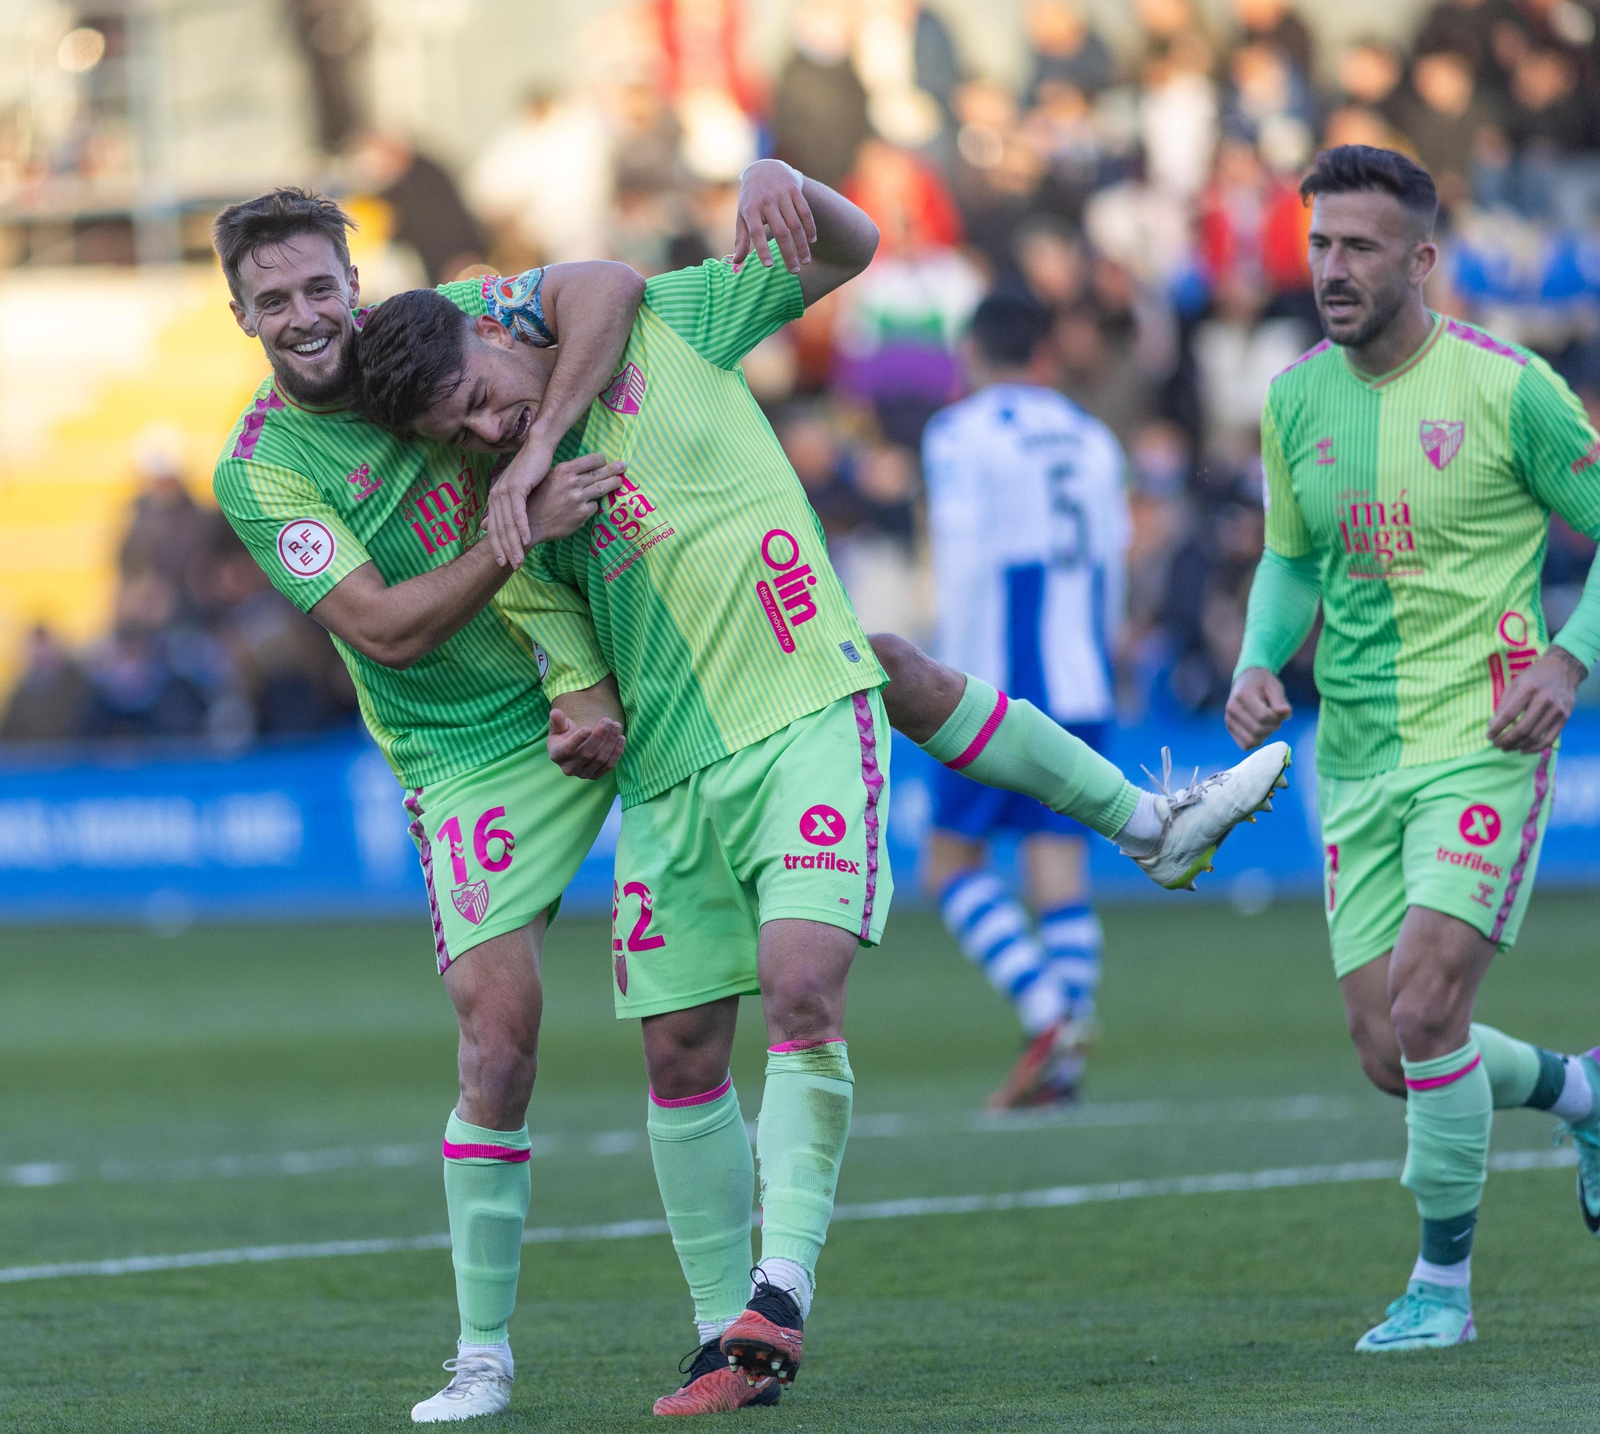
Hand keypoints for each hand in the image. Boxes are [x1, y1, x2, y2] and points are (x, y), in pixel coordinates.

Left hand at [485, 436, 555, 568]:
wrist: (538, 448)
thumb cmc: (532, 471)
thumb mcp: (518, 492)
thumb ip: (507, 510)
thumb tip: (488, 526)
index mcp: (495, 499)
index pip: (494, 529)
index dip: (498, 547)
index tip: (503, 564)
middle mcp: (495, 496)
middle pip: (499, 530)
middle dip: (505, 550)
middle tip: (512, 567)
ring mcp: (504, 491)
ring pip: (507, 524)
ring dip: (513, 544)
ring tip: (520, 559)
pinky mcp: (515, 487)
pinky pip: (518, 512)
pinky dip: (522, 528)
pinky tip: (527, 540)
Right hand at [526, 453, 626, 547]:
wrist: (530, 522)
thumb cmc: (538, 498)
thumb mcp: (549, 478)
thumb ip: (567, 474)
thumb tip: (584, 470)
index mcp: (565, 470)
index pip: (592, 460)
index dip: (601, 460)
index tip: (605, 461)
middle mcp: (573, 482)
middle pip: (601, 473)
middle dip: (614, 469)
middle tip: (623, 466)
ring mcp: (579, 498)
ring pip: (602, 489)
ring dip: (613, 484)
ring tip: (620, 481)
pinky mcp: (582, 514)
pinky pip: (594, 506)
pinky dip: (592, 505)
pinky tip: (587, 506)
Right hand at [548, 704, 624, 778]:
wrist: (574, 746)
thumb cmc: (564, 734)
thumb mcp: (559, 726)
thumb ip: (557, 720)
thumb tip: (555, 712)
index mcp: (556, 755)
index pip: (567, 749)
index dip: (578, 739)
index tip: (588, 728)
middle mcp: (568, 768)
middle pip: (587, 754)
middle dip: (599, 736)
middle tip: (608, 721)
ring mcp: (583, 774)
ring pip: (600, 759)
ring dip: (610, 742)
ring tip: (616, 726)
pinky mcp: (596, 776)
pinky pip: (609, 766)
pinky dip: (617, 752)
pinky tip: (621, 738)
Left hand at [733, 159, 816, 274]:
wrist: (764, 169)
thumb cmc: (751, 200)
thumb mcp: (742, 216)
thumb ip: (741, 239)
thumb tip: (736, 262)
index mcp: (751, 210)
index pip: (756, 233)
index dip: (762, 249)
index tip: (769, 266)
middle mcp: (767, 202)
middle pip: (781, 232)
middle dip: (788, 253)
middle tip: (794, 271)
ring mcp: (782, 195)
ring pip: (796, 224)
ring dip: (802, 245)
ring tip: (805, 261)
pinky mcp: (795, 190)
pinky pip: (805, 212)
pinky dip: (810, 227)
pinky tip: (812, 241)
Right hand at [1225, 667, 1292, 749]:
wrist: (1246, 681)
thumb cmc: (1262, 683)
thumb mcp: (1274, 685)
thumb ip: (1280, 700)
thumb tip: (1285, 713)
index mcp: (1242, 695)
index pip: (1262, 716)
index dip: (1276, 717)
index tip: (1280, 711)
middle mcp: (1232, 709)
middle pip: (1257, 730)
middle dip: (1273, 726)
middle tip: (1277, 718)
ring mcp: (1229, 720)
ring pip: (1252, 740)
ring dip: (1266, 735)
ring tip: (1268, 723)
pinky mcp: (1230, 729)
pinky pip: (1245, 745)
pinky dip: (1257, 741)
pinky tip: (1261, 731)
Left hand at [1487, 645, 1584, 752]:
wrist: (1562, 669)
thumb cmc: (1533, 677)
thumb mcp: (1514, 684)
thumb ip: (1503, 705)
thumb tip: (1492, 726)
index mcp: (1528, 689)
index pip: (1509, 715)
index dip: (1497, 729)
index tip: (1488, 736)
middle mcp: (1544, 700)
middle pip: (1522, 729)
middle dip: (1506, 740)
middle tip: (1496, 745)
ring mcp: (1557, 710)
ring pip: (1534, 736)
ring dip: (1517, 746)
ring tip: (1507, 748)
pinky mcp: (1565, 717)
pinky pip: (1549, 739)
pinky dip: (1535, 748)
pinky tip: (1523, 750)